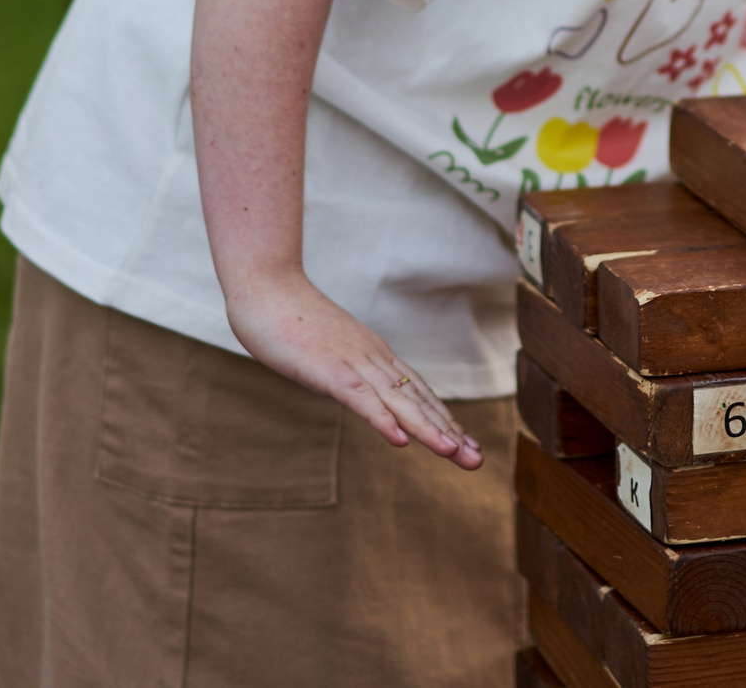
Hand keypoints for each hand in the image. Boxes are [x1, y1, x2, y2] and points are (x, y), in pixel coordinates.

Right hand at [223, 265, 483, 469]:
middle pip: (418, 400)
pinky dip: (382, 419)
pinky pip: (360, 398)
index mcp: (375, 357)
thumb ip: (347, 370)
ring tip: (455, 454)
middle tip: (478, 460)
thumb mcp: (329, 352)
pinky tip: (400, 441)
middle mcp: (374, 359)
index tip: (467, 444)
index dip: (443, 419)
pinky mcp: (329, 370)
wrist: (267, 285)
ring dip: (428, 429)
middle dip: (449, 432)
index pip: (417, 393)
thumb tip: (357, 390)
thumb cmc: (291, 319)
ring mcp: (353, 363)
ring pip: (398, 401)